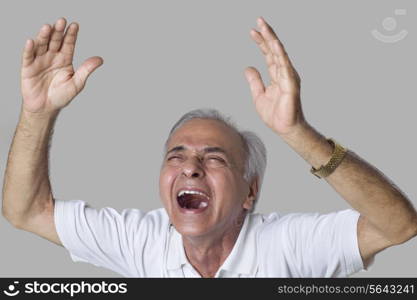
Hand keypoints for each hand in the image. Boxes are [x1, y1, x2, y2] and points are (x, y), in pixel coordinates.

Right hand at [20, 17, 102, 115]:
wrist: (46, 108)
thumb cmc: (62, 96)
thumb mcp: (77, 83)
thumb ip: (86, 70)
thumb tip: (100, 59)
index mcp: (65, 59)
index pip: (68, 44)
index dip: (71, 35)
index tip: (75, 25)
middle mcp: (52, 57)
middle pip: (55, 41)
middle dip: (58, 31)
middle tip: (61, 21)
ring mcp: (40, 61)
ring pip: (41, 45)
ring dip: (44, 36)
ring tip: (48, 27)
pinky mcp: (28, 68)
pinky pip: (28, 57)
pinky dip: (29, 50)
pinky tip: (31, 42)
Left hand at [244, 17, 305, 135]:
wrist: (285, 129)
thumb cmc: (275, 115)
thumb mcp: (258, 95)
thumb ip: (254, 81)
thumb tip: (247, 67)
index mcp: (276, 75)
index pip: (268, 54)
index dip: (261, 42)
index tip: (252, 32)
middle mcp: (284, 72)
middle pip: (274, 50)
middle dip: (267, 35)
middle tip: (259, 20)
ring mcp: (288, 77)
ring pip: (279, 54)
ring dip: (272, 39)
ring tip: (264, 27)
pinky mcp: (291, 84)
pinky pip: (285, 66)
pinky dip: (280, 54)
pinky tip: (274, 44)